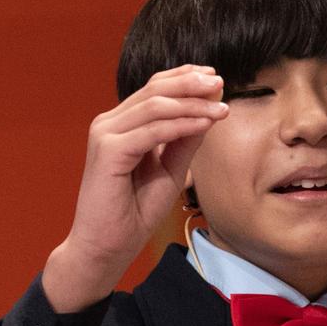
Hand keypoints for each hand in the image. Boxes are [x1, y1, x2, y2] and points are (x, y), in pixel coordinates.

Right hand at [42, 66, 225, 312]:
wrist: (107, 247)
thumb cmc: (133, 214)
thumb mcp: (170, 171)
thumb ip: (184, 141)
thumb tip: (209, 109)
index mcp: (121, 126)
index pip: (154, 90)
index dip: (185, 78)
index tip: (216, 80)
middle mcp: (109, 124)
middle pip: (154, 90)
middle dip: (191, 84)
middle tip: (221, 84)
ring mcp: (105, 135)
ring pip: (155, 106)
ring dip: (192, 104)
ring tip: (220, 109)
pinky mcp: (107, 151)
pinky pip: (152, 131)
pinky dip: (181, 125)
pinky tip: (205, 124)